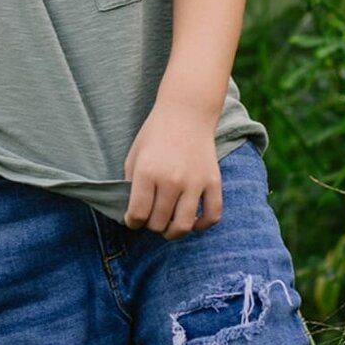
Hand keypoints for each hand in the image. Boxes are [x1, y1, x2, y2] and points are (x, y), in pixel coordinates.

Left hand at [123, 104, 222, 238]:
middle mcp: (171, 179)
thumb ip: (131, 185)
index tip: (133, 219)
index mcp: (147, 171)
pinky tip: (192, 222)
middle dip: (151, 226)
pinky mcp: (213, 182)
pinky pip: (212, 216)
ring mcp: (195, 182)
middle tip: (150, 218)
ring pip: (183, 226)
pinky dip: (202, 226)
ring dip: (173, 233)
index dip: (132, 222)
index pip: (137, 214)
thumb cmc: (156, 133)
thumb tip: (133, 213)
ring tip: (168, 227)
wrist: (186, 112)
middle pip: (159, 223)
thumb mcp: (134, 155)